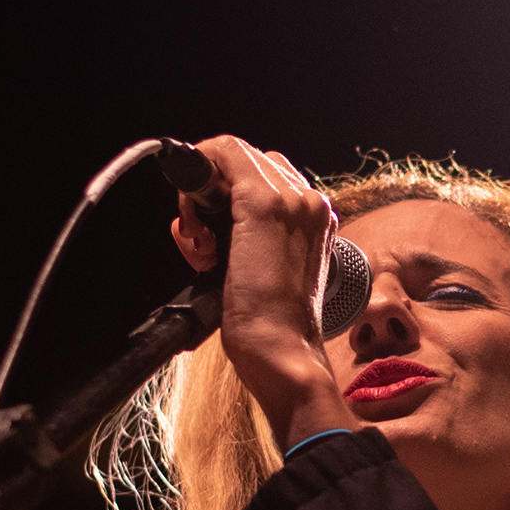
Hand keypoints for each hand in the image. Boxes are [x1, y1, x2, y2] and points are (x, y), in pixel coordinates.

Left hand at [169, 134, 350, 447]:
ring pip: (231, 156)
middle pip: (247, 161)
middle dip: (212, 193)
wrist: (284, 353)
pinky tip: (193, 231)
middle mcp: (309, 201)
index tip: (210, 230)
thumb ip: (250, 240)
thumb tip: (206, 224)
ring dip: (201, 194)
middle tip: (203, 242)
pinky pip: (219, 156)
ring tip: (203, 248)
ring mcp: (289, 199)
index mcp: (316, 218)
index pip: (266, 174)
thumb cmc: (273, 327)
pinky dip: (193, 182)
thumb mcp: (269, 272)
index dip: (227, 194)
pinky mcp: (262, 205)